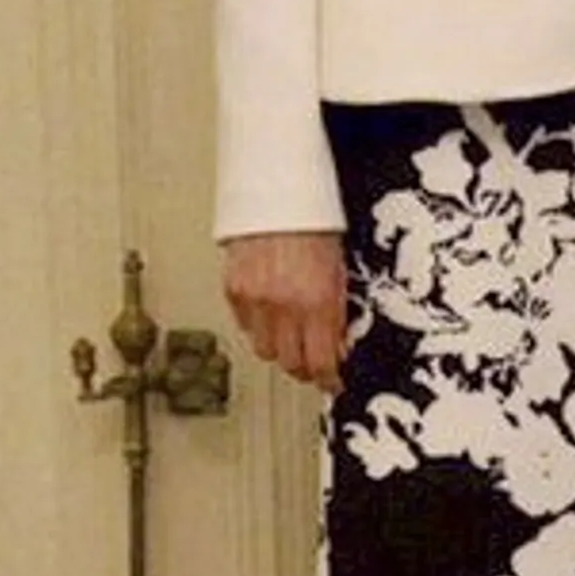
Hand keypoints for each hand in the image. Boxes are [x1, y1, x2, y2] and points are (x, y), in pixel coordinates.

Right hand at [222, 230, 348, 390]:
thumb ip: (336, 311)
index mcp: (317, 300)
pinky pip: (244, 326)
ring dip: (280, 349)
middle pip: (290, 363)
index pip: (320, 362)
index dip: (328, 380)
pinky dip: (258, 327)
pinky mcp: (233, 289)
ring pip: (263, 350)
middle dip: (305, 368)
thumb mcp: (340, 269)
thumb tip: (338, 345)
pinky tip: (271, 315)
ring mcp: (254, 299)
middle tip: (314, 364)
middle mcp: (284, 305)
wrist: (277, 191)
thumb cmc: (315, 221)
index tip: (333, 384)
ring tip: (292, 339)